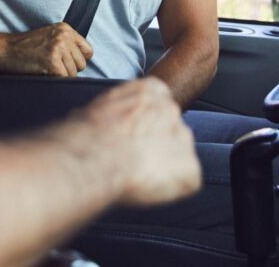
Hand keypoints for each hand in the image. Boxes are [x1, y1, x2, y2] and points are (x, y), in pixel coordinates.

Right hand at [0, 22, 92, 75]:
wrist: (4, 49)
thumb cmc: (25, 47)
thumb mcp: (49, 37)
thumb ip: (67, 44)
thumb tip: (84, 62)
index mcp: (65, 29)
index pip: (87, 51)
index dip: (77, 61)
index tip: (64, 63)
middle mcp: (64, 36)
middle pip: (81, 64)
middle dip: (68, 70)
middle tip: (50, 66)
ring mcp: (59, 48)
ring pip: (73, 74)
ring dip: (60, 76)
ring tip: (44, 68)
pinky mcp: (52, 61)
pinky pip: (64, 79)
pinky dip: (54, 80)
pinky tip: (42, 72)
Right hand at [72, 78, 200, 205]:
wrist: (95, 158)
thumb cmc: (88, 133)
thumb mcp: (100, 107)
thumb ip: (118, 112)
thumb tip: (108, 123)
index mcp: (151, 90)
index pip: (159, 104)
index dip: (146, 124)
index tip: (134, 136)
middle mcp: (172, 110)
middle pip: (171, 129)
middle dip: (157, 144)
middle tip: (135, 159)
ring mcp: (184, 139)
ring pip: (179, 155)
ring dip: (164, 165)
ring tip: (139, 175)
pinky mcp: (190, 170)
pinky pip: (185, 182)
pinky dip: (172, 188)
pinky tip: (149, 187)